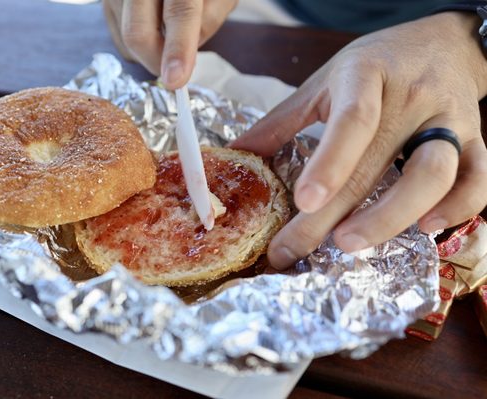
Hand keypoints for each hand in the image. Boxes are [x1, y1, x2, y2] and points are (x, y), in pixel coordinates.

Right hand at [103, 0, 236, 88]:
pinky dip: (140, 43)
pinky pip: (120, 36)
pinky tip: (154, 25)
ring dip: (152, 50)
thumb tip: (185, 57)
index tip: (176, 80)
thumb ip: (209, 21)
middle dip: (157, 63)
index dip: (178, 50)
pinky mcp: (106, 1)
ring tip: (170, 30)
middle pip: (137, 33)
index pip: (179, 13)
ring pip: (126, 40)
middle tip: (176, 72)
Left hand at [231, 12, 486, 268]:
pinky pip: (478, 179)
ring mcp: (449, 121)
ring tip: (350, 242)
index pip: (353, 121)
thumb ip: (280, 121)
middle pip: (377, 164)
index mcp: (367, 78)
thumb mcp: (323, 81)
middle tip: (297, 248)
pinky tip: (425, 229)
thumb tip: (235, 156)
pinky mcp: (476, 139)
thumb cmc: (376, 65)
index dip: (329, 163)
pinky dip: (456, 208)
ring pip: (433, 174)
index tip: (302, 202)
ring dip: (392, 216)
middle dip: (335, 215)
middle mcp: (411, 99)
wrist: (443, 42)